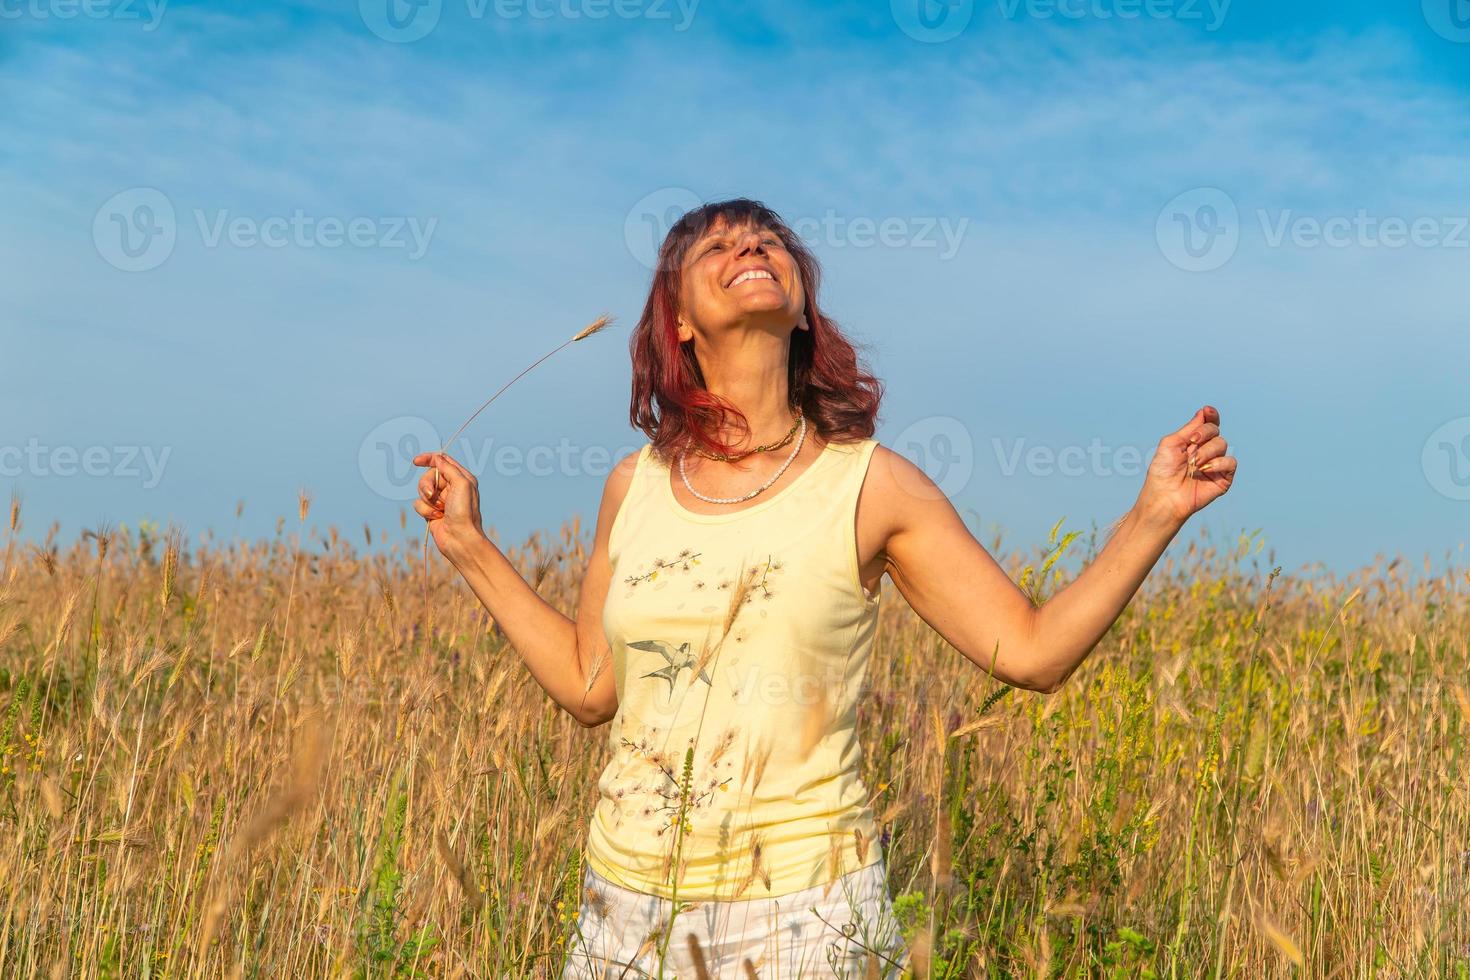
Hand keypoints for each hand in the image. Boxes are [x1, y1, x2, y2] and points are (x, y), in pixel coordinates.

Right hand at [411, 452, 485, 560]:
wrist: (460, 539)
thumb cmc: (464, 512)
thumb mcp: (462, 484)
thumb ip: (448, 468)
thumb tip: (437, 458)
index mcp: (462, 478)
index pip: (442, 461)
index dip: (428, 459)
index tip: (416, 461)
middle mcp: (451, 487)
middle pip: (429, 475)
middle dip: (427, 484)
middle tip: (431, 494)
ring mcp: (441, 500)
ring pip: (422, 490)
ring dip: (428, 500)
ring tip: (439, 510)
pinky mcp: (431, 511)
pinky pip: (418, 504)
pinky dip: (425, 511)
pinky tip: (436, 518)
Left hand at [1136, 405, 1237, 528]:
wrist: (1165, 495)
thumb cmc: (1163, 471)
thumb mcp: (1171, 444)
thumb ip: (1189, 428)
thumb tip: (1203, 412)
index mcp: (1193, 441)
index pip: (1208, 423)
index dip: (1211, 415)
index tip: (1207, 411)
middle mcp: (1206, 450)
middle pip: (1215, 430)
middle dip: (1203, 433)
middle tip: (1191, 443)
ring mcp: (1215, 463)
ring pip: (1222, 444)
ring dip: (1206, 451)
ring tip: (1194, 463)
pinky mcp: (1223, 477)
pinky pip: (1230, 462)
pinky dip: (1218, 463)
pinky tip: (1205, 470)